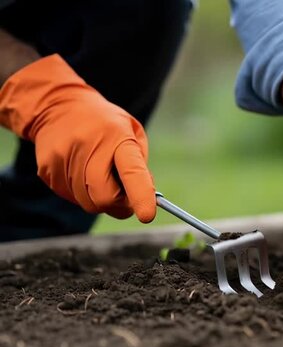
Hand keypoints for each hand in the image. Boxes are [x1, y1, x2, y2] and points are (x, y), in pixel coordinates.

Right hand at [0, 54, 155, 221]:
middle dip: (119, 205)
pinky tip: (80, 171)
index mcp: (116, 137)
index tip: (147, 215)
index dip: (140, 197)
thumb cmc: (105, 124)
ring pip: (88, 203)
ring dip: (99, 198)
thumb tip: (141, 198)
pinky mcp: (47, 170)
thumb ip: (139, 166)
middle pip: (106, 198)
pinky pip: (70, 197)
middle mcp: (88, 147)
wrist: (58, 106)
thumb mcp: (131, 132)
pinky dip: (81, 193)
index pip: (131, 172)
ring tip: (99, 174)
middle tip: (125, 196)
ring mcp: (63, 159)